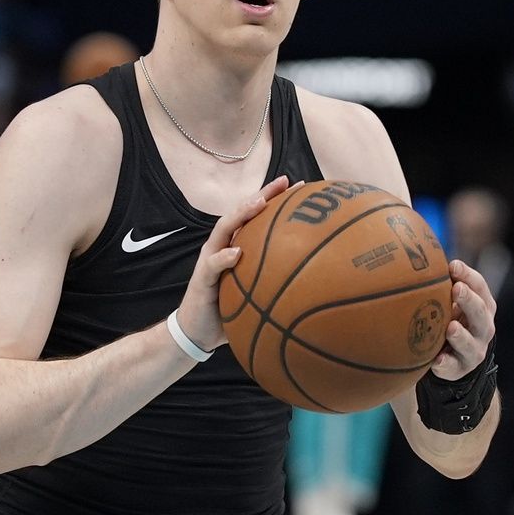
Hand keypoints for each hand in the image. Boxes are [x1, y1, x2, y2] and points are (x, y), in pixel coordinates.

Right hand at [176, 175, 292, 349]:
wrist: (198, 332)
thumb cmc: (230, 311)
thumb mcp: (258, 294)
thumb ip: (277, 283)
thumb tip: (315, 282)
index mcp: (237, 246)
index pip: (257, 217)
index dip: (276, 199)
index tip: (301, 187)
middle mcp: (223, 246)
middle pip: (242, 212)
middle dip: (262, 195)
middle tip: (285, 182)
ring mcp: (210, 259)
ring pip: (224, 229)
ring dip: (241, 215)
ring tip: (259, 204)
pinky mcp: (202, 278)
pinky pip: (212, 265)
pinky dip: (224, 257)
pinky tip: (236, 252)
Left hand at [432, 259, 496, 381]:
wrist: (456, 359)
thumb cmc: (450, 319)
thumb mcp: (450, 300)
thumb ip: (441, 282)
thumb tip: (413, 248)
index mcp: (482, 305)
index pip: (480, 286)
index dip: (468, 276)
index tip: (453, 266)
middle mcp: (483, 326)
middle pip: (480, 312)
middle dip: (469, 300)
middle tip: (457, 289)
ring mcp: (473, 349)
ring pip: (470, 342)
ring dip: (460, 335)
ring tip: (451, 327)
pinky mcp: (460, 368)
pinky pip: (453, 366)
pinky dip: (445, 364)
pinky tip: (436, 360)